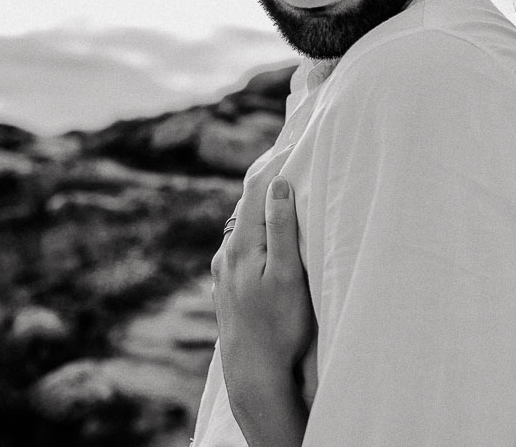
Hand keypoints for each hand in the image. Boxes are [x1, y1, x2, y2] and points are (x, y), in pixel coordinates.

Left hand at [212, 164, 313, 442]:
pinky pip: (240, 247)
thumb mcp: (288, 274)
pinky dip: (254, 231)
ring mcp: (223, 272)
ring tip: (278, 190)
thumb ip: (281, 228)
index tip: (291, 141)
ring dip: (259, 207)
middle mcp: (226, 253)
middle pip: (245, 206)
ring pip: (241, 227)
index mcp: (242, 245)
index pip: (255, 190)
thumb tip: (278, 185)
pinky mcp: (227, 288)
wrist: (253, 373)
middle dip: (265, 182)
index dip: (273, 164)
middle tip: (287, 157)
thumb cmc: (280, 325)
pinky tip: (263, 236)